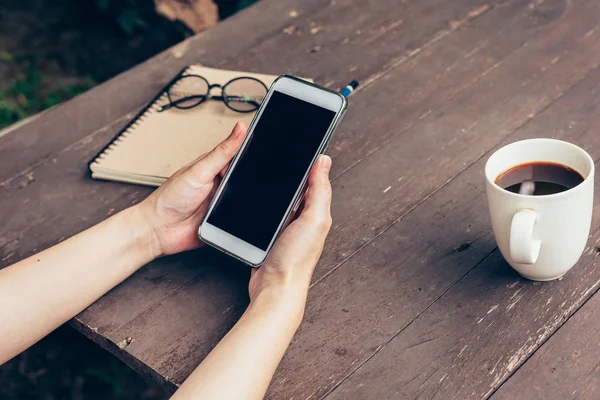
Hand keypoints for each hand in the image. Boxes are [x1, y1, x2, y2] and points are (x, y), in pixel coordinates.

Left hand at [139, 122, 246, 256]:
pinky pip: (241, 217)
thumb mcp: (200, 170)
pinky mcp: (224, 221)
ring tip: (236, 200)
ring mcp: (222, 202)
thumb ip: (222, 152)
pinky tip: (238, 215)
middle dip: (252, 180)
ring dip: (246, 200)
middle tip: (248, 181)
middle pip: (246, 178)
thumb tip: (239, 129)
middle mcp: (219, 184)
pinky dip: (243, 217)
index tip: (267, 148)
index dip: (253, 152)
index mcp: (214, 167)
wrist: (159, 230)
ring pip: (246, 198)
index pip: (239, 155)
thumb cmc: (171, 197)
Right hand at [248, 155, 332, 309]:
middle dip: (288, 172)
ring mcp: (285, 227)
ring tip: (265, 170)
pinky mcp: (268, 235)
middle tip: (279, 153)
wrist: (275, 287)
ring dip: (272, 188)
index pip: (313, 179)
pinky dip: (261, 205)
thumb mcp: (314, 219)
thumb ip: (320, 190)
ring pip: (279, 199)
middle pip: (294, 187)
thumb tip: (323, 160)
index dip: (307, 162)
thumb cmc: (296, 259)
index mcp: (315, 211)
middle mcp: (302, 218)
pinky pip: (266, 213)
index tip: (299, 145)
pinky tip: (253, 199)